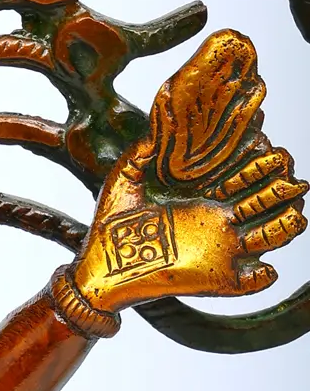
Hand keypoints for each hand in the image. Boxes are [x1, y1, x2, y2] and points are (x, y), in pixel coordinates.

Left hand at [73, 30, 306, 312]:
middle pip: (271, 196)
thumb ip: (148, 145)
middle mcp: (223, 215)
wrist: (100, 266)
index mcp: (207, 190)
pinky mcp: (218, 278)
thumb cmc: (111, 222)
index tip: (261, 141)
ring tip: (290, 213)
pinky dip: (264, 275)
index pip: (249, 169)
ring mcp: (224, 246)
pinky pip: (255, 280)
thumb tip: (163, 110)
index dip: (261, 156)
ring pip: (275, 233)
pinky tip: (262, 266)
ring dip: (287, 223)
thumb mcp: (126, 175)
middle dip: (279, 183)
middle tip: (278, 170)